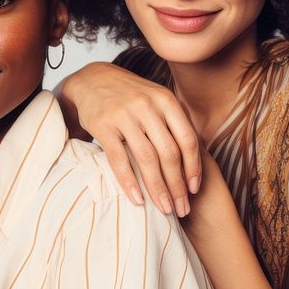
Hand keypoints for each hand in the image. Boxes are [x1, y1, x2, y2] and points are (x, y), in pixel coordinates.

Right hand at [56, 62, 200, 216]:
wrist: (92, 80)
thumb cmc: (130, 96)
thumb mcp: (156, 99)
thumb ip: (175, 122)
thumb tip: (197, 159)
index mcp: (166, 100)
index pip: (188, 139)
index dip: (194, 168)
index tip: (195, 191)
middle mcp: (147, 106)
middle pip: (169, 153)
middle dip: (178, 185)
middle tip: (181, 208)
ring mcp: (124, 115)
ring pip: (147, 158)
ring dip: (157, 188)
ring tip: (163, 209)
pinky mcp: (103, 125)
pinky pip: (119, 159)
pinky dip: (129, 182)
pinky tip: (137, 199)